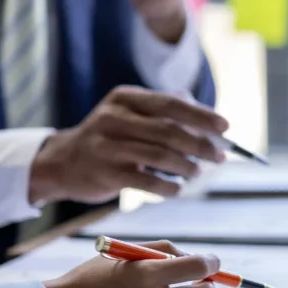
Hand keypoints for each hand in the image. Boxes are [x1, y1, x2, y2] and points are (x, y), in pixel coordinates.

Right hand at [29, 86, 228, 203]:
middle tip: (218, 157)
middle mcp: (114, 117)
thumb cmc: (109, 139)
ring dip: (186, 166)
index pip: (172, 104)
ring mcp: (107, 145)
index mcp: (126, 98)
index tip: (225, 128)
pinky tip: (178, 189)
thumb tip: (209, 122)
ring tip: (198, 172)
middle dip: (200, 144)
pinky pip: (146, 180)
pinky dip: (168, 186)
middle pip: (169, 130)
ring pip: (160, 155)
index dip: (201, 116)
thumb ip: (165, 114)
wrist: (62, 163)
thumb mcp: (130, 116)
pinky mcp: (105, 172)